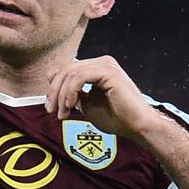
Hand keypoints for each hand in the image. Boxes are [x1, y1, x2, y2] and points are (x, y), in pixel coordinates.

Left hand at [46, 56, 162, 140]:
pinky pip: (79, 77)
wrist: (137, 126)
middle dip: (54, 91)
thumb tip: (55, 84)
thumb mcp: (88, 105)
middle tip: (52, 111)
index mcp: (98, 68)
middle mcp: (102, 62)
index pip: (68, 70)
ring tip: (63, 113)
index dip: (54, 86)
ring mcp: (106, 65)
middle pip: (67, 69)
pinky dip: (70, 91)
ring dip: (61, 94)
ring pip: (71, 73)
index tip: (51, 107)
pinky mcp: (108, 72)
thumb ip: (74, 93)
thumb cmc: (117, 118)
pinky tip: (71, 105)